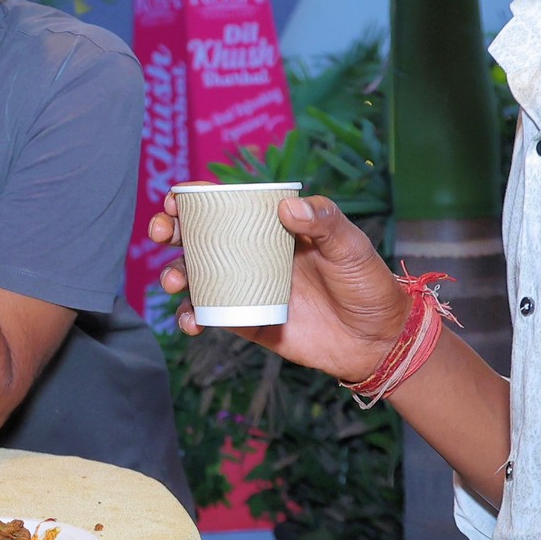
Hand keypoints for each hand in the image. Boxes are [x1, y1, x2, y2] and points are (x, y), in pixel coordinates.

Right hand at [150, 189, 407, 383]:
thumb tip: (287, 207)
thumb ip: (324, 221)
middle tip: (162, 233)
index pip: (227, 205)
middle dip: (171, 231)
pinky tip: (192, 321)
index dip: (195, 199)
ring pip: (196, 277)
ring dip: (175, 275)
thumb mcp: (351, 245)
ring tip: (175, 282)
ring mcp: (246, 288)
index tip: (177, 199)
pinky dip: (192, 318)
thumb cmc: (368, 284)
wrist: (378, 340)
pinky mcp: (247, 322)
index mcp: (273, 227)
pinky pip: (210, 317)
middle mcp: (253, 254)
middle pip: (199, 237)